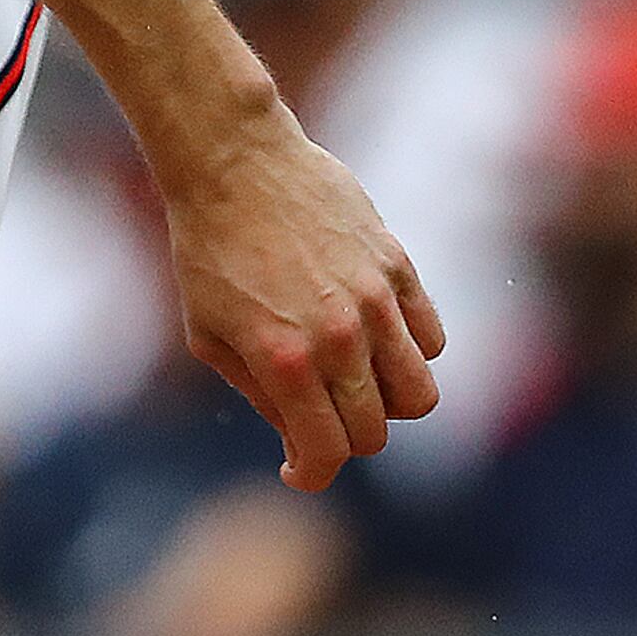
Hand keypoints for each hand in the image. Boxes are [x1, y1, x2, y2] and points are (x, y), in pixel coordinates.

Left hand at [160, 116, 443, 492]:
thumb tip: (302, 437)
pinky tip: (372, 337)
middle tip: (318, 418)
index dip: (312, 474)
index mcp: (284, 359)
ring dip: (388, 402)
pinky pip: (430, 338)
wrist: (232, 162)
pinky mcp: (398, 266)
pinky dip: (409, 352)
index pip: (328, 451)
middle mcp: (338, 336)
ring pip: (419, 392)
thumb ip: (259, 394)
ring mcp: (375, 300)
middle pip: (376, 431)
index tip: (299, 469)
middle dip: (346, 438)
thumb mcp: (207, 335)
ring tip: (352, 380)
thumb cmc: (206, 249)